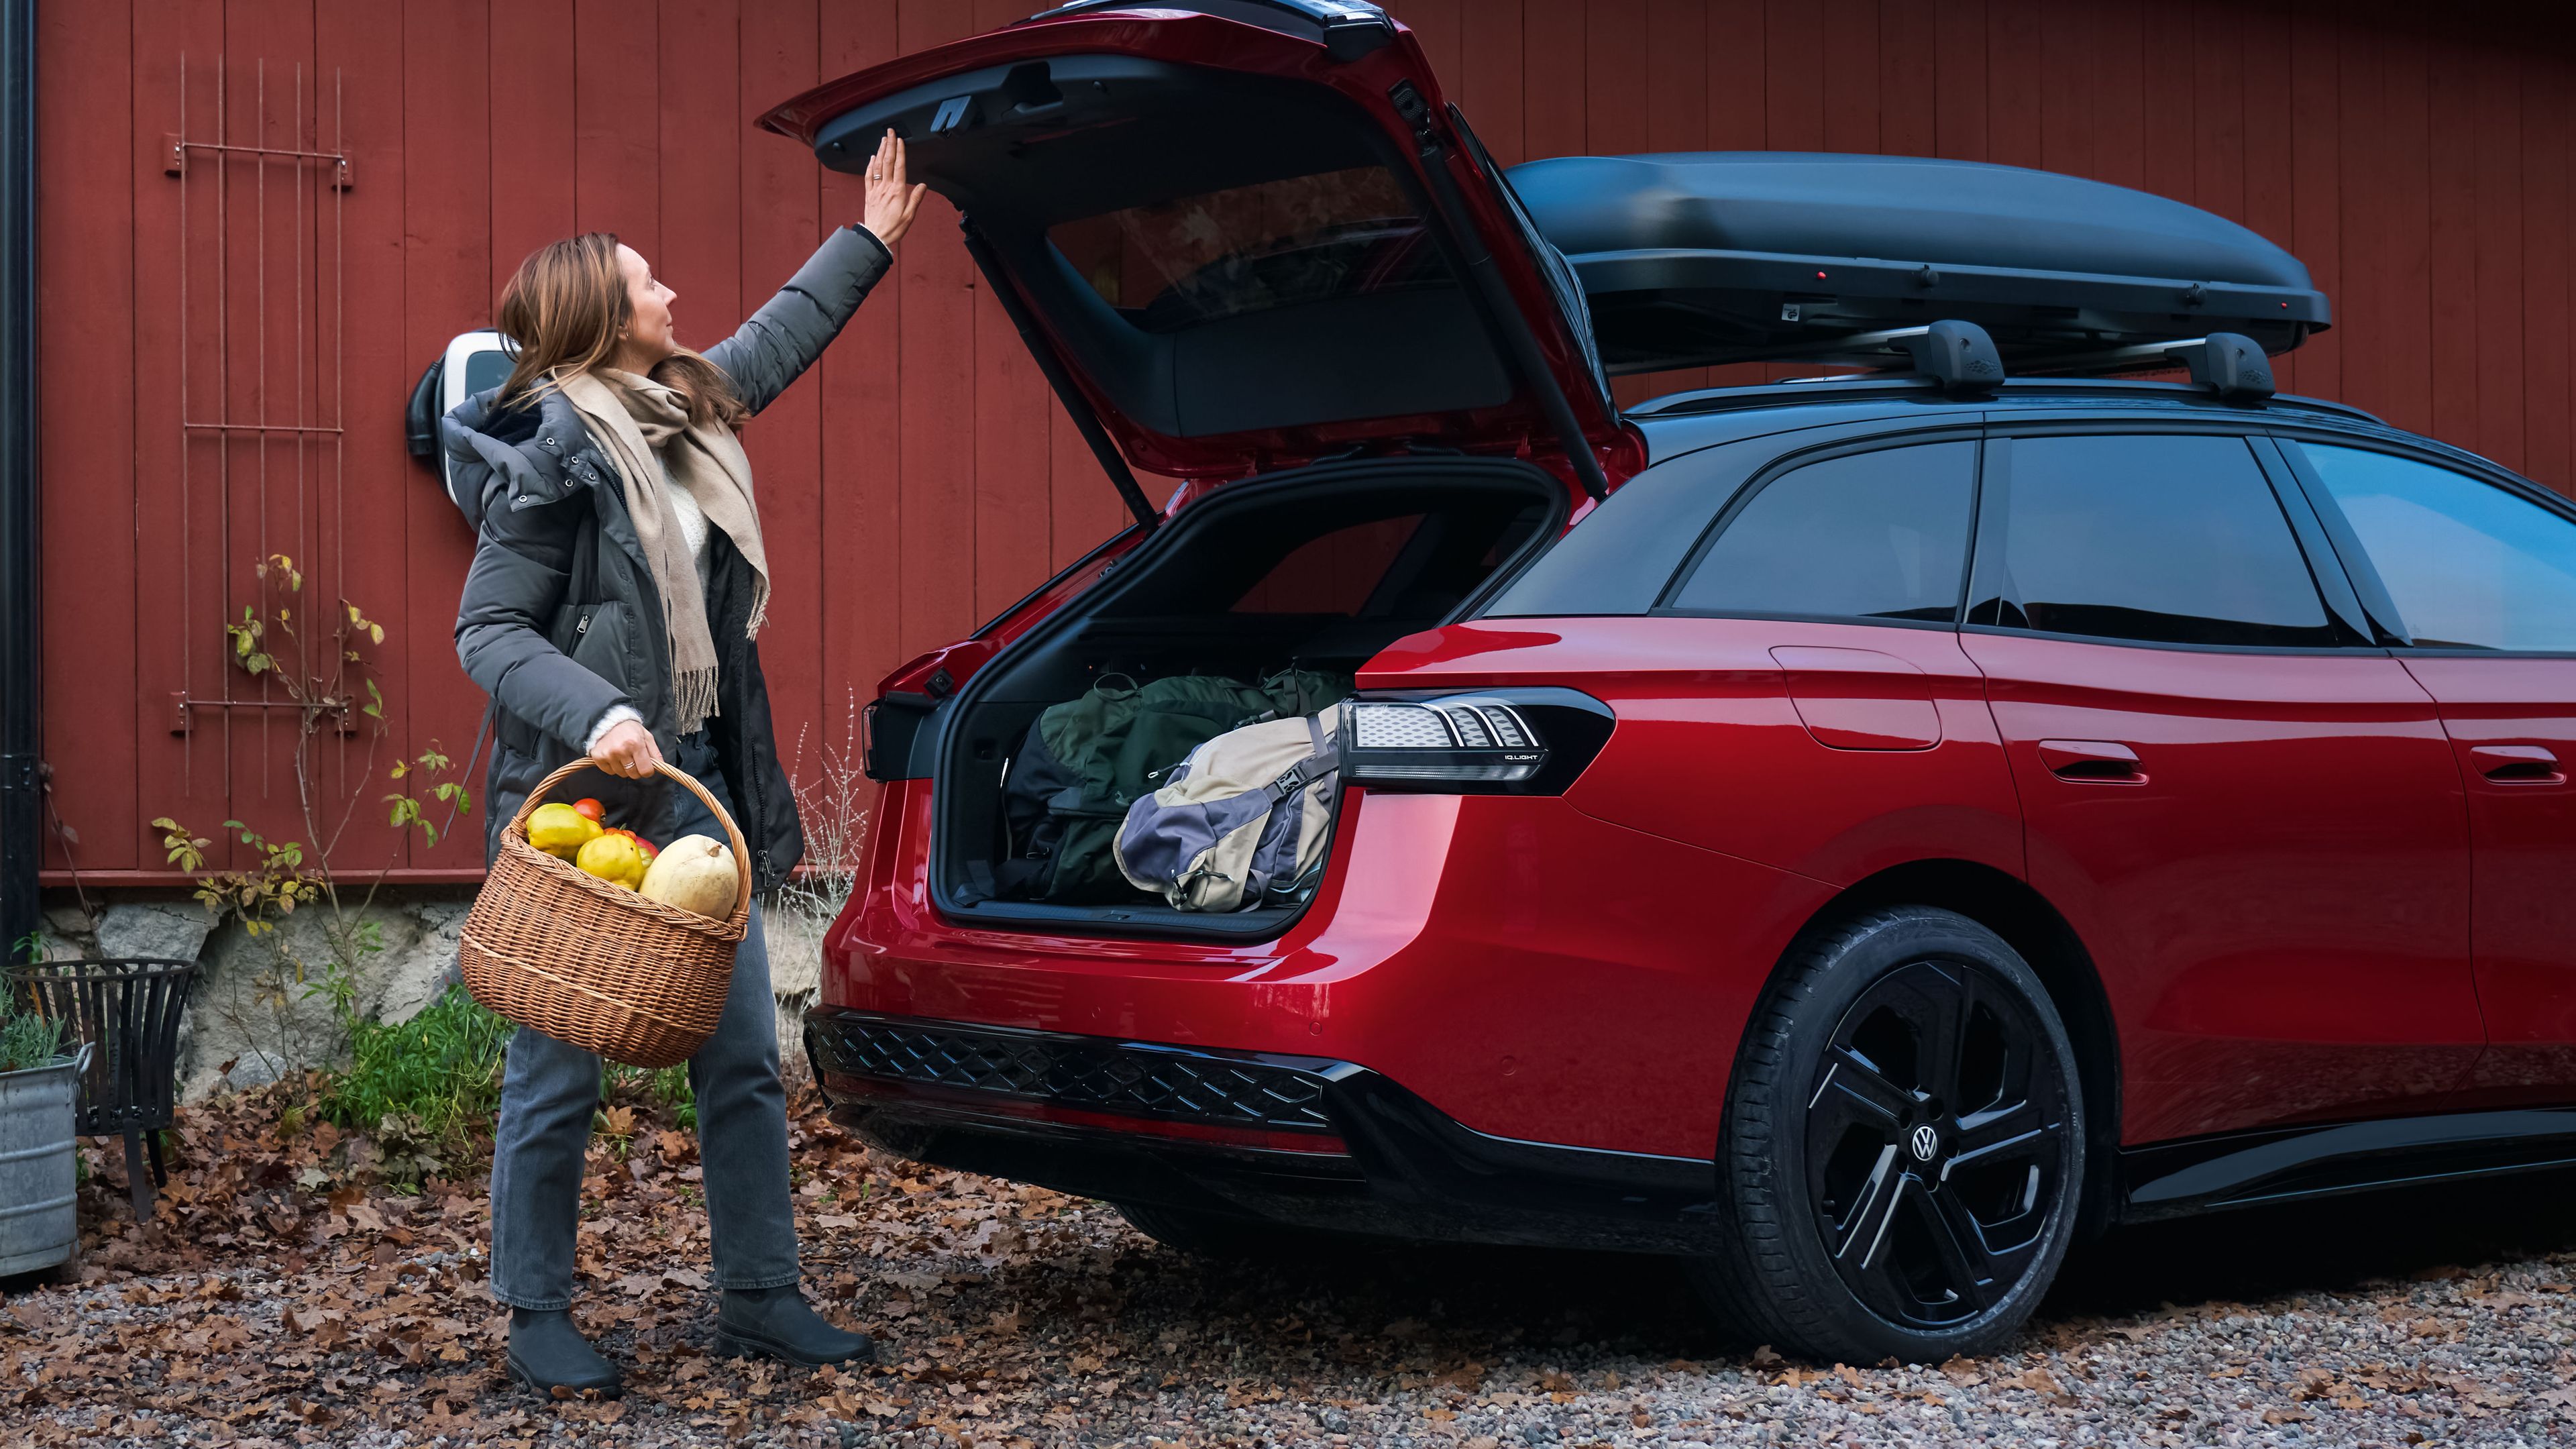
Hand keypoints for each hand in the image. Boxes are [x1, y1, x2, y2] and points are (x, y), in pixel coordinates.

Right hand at [590, 719, 662, 779]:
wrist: (606, 720)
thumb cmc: (629, 729)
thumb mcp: (646, 736)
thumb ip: (655, 752)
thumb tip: (661, 766)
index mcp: (636, 744)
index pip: (645, 770)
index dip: (648, 771)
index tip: (646, 767)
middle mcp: (621, 750)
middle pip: (633, 774)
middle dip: (636, 770)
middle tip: (633, 759)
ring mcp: (608, 754)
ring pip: (621, 774)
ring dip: (624, 768)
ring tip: (622, 755)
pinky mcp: (598, 757)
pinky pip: (609, 772)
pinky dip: (613, 767)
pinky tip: (613, 756)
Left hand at [860, 129, 927, 248]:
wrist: (876, 237)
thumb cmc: (893, 228)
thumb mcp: (909, 216)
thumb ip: (916, 198)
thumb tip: (923, 185)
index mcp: (897, 191)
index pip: (899, 166)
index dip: (899, 152)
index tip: (900, 140)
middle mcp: (885, 188)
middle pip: (887, 162)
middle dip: (889, 145)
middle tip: (890, 132)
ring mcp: (876, 190)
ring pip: (878, 166)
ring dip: (880, 151)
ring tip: (883, 140)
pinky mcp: (869, 195)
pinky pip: (869, 176)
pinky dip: (870, 165)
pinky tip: (872, 158)